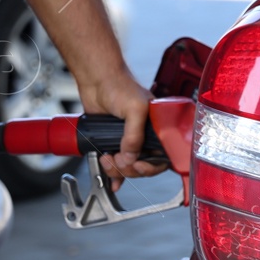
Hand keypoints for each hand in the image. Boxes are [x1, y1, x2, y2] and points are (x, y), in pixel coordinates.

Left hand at [79, 67, 169, 189]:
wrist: (96, 80)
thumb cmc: (119, 85)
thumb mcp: (134, 109)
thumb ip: (134, 136)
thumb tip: (130, 158)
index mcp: (158, 127)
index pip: (162, 156)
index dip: (151, 166)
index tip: (138, 165)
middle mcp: (145, 135)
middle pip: (144, 165)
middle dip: (130, 168)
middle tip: (118, 159)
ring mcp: (129, 139)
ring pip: (129, 167)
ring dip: (118, 170)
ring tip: (106, 159)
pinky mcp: (114, 141)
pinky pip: (118, 164)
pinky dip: (115, 174)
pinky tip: (112, 180)